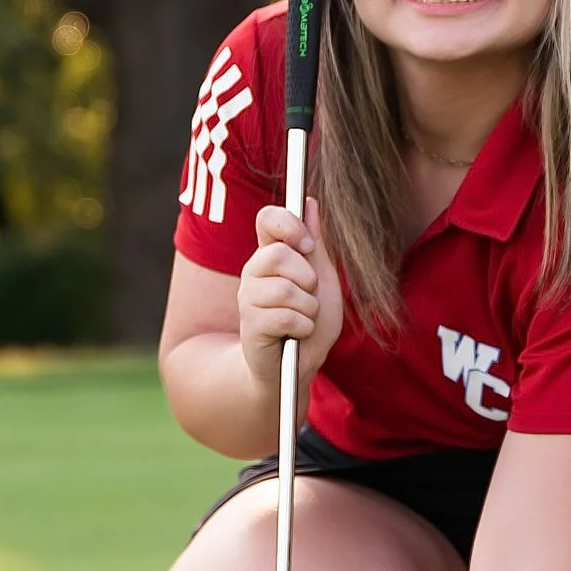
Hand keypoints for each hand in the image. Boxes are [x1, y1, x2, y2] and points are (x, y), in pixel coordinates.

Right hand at [237, 196, 341, 394]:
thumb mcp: (322, 279)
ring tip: (305, 319)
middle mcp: (254, 273)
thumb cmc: (309, 322)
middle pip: (278, 254)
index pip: (267, 219)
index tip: (308, 244)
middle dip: (307, 277)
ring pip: (285, 289)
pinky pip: (284, 317)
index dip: (289, 224)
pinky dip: (303, 327)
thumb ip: (316, 244)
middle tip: (310, 295)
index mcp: (271, 256)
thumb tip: (309, 202)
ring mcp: (248, 300)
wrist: (295, 368)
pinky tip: (298, 334)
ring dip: (309, 308)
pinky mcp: (250, 327)